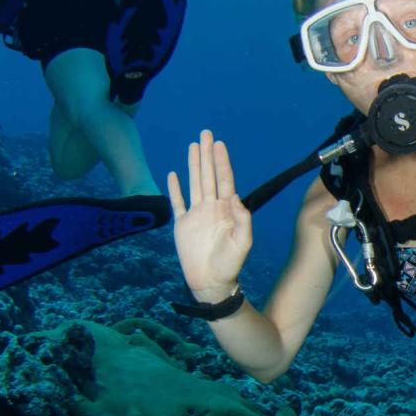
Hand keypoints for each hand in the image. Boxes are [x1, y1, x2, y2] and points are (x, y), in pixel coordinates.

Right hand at [167, 130, 251, 299]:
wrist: (211, 282)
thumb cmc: (230, 264)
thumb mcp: (242, 242)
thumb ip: (242, 220)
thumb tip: (235, 196)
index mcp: (227, 210)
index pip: (224, 180)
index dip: (222, 162)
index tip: (219, 144)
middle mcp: (211, 208)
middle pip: (208, 175)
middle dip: (207, 155)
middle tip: (206, 133)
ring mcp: (196, 215)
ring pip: (194, 183)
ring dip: (193, 165)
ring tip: (193, 146)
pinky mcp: (182, 224)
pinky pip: (177, 202)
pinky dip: (174, 188)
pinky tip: (173, 174)